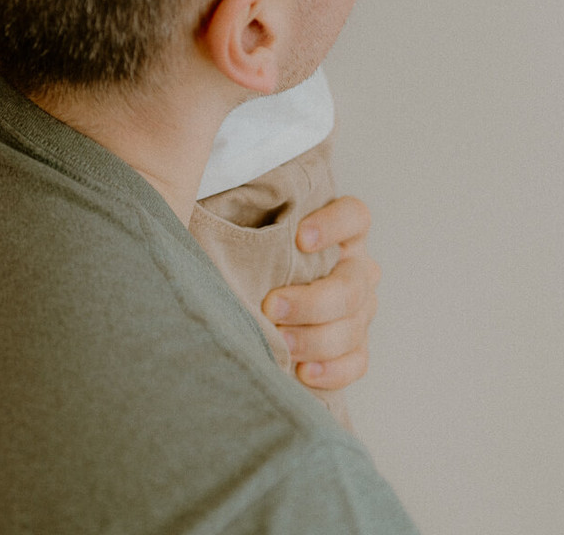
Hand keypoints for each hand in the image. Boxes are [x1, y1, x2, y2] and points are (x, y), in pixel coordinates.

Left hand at [261, 196, 379, 391]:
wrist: (250, 304)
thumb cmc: (246, 257)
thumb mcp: (247, 229)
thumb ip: (243, 214)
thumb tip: (204, 191)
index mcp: (338, 231)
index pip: (354, 216)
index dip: (334, 225)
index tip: (300, 238)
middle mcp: (355, 268)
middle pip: (352, 284)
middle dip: (312, 301)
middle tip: (272, 307)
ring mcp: (360, 308)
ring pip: (354, 325)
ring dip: (316, 339)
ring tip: (281, 344)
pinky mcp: (355, 346)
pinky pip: (357, 361)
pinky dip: (332, 369)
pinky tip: (303, 372)